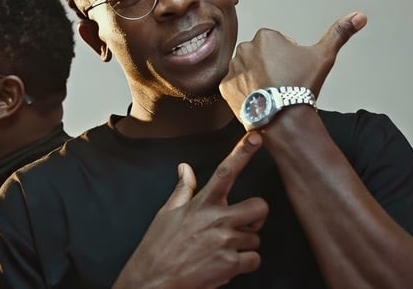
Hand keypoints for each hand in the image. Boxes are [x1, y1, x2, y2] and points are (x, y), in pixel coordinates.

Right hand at [114, 132, 269, 288]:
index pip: (225, 172)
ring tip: (221, 250)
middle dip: (256, 216)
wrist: (153, 281)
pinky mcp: (231, 264)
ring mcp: (226, 242)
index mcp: (202, 204)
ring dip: (244, 245)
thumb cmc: (158, 248)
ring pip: (256, 237)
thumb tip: (184, 168)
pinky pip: (254, 259)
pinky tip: (226, 264)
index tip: (256, 138)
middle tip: (243, 224)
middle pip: (260, 207)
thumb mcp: (167, 214)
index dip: (242, 152)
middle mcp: (217, 219)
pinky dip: (244, 264)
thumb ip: (183, 190)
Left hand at [220, 12, 366, 114]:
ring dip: (257, 80)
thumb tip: (360, 16)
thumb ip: (340, 32)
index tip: (293, 72)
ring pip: (249, 71)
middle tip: (283, 85)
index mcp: (265, 36)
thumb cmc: (302, 86)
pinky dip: (245, 93)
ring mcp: (233, 68)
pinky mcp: (225, 87)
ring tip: (271, 94)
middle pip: (262, 57)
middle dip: (271, 68)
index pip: (277, 44)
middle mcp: (244, 48)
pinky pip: (236, 87)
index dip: (289, 59)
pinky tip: (259, 100)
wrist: (284, 119)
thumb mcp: (324, 56)